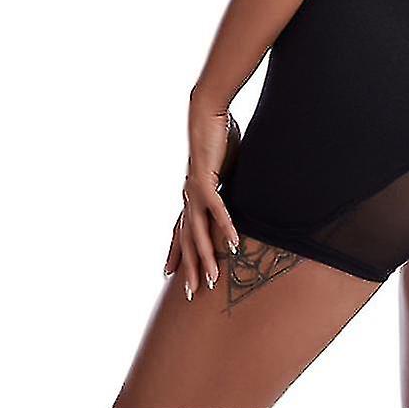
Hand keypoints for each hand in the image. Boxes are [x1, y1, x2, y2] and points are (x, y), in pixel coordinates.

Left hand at [163, 95, 240, 299]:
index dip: (176, 252)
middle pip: (187, 239)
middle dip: (189, 268)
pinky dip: (224, 227)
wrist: (207, 113)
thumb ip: (228, 183)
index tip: (171, 274)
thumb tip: (238, 191)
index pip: (181, 229)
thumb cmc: (218, 136)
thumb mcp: (225, 167)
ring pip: (198, 232)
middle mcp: (189, 196)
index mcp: (192, 194)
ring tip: (212, 279)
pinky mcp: (205, 180)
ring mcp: (194, 190)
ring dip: (205, 257)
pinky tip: (232, 244)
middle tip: (193, 294)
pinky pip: (217, 210)